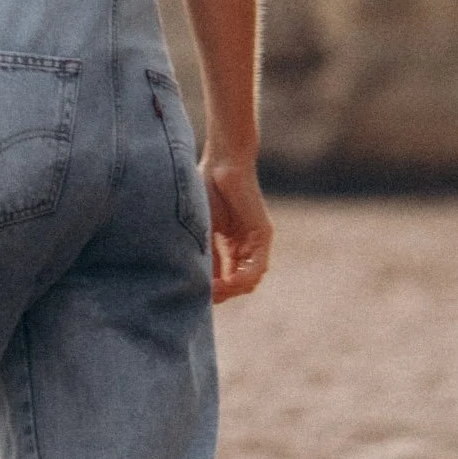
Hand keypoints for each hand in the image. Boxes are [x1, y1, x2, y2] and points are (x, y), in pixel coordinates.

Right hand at [201, 155, 272, 302]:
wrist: (222, 162)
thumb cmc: (206, 189)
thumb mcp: (202, 230)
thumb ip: (205, 255)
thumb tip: (198, 283)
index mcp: (232, 246)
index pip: (226, 279)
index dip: (213, 291)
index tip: (194, 296)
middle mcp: (246, 248)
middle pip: (238, 284)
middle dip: (221, 293)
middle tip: (203, 296)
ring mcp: (256, 242)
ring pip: (249, 280)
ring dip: (231, 289)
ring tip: (212, 289)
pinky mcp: (263, 235)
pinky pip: (257, 266)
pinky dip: (243, 278)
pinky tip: (227, 281)